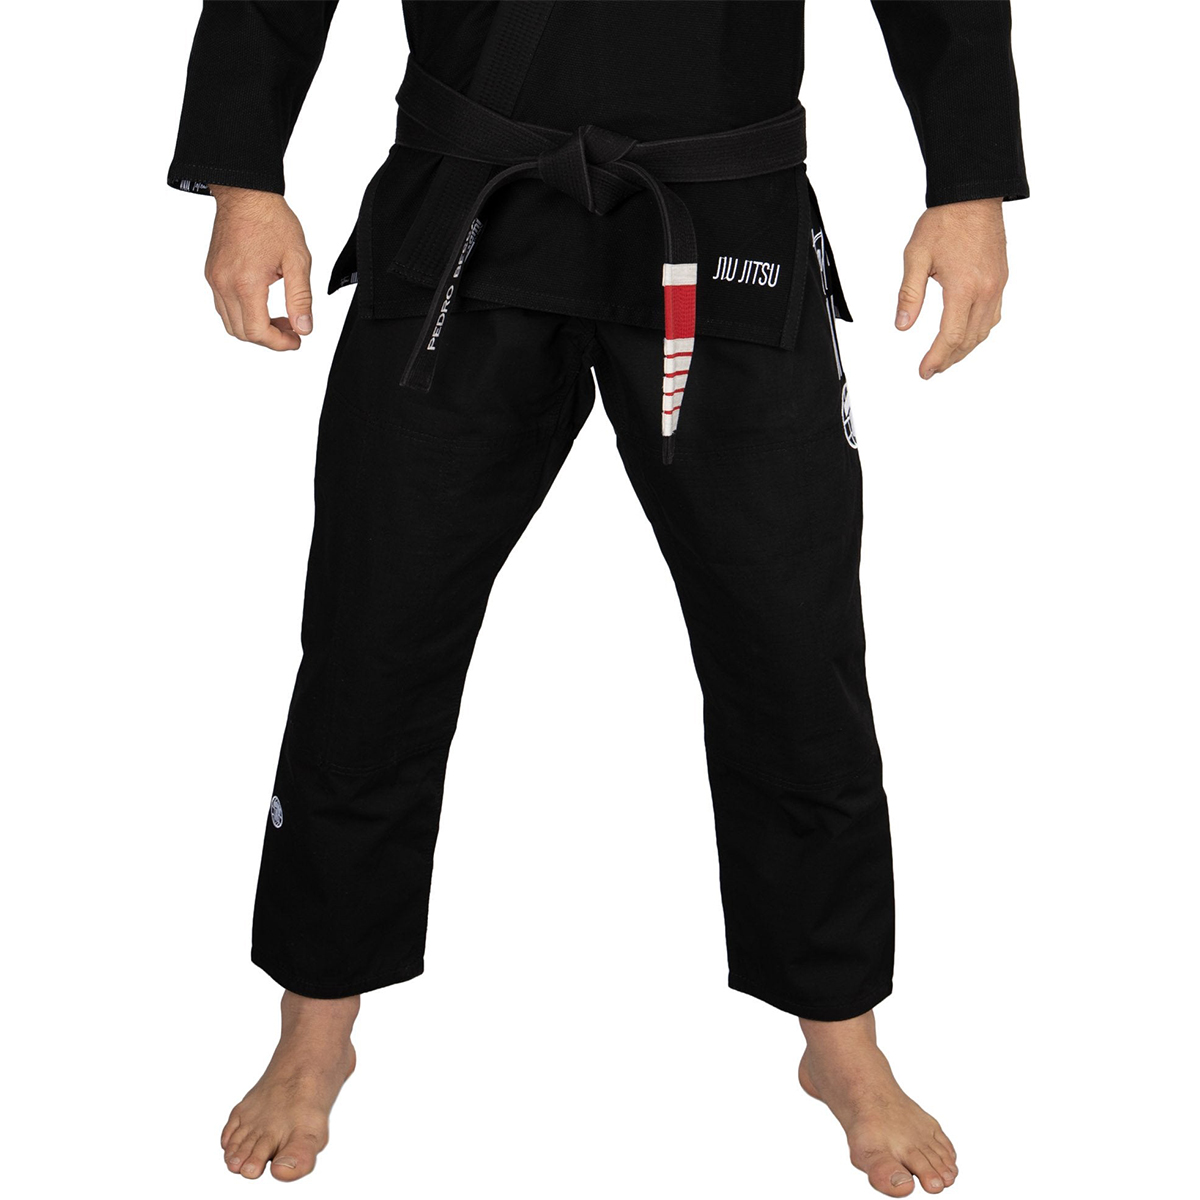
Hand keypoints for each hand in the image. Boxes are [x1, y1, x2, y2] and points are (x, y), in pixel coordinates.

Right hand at [204, 185, 312, 350]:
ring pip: (231, 323)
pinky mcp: (211, 273)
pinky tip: (262, 304)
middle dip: (270, 338)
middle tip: (292, 329)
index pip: (257, 332)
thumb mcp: (297, 260)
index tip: (296, 339)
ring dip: (255, 328)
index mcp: (246, 283)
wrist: (246, 194)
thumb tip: (303, 328)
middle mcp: (224, 284)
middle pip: (242, 333)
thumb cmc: (271, 221)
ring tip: (280, 317)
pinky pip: (224, 307)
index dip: (280, 343)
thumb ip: (300, 298)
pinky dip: (243, 314)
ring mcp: (214, 279)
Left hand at [895, 198, 1007, 378]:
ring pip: (984, 330)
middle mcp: (986, 290)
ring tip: (946, 358)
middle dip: (949, 359)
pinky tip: (967, 335)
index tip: (924, 372)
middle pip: (969, 339)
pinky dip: (979, 331)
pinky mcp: (1001, 278)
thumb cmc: (944, 222)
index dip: (937, 358)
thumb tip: (902, 326)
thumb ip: (909, 294)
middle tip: (931, 370)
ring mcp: (997, 285)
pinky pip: (993, 315)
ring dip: (965, 349)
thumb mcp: (916, 256)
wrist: (973, 195)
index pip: (951, 336)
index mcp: (964, 287)